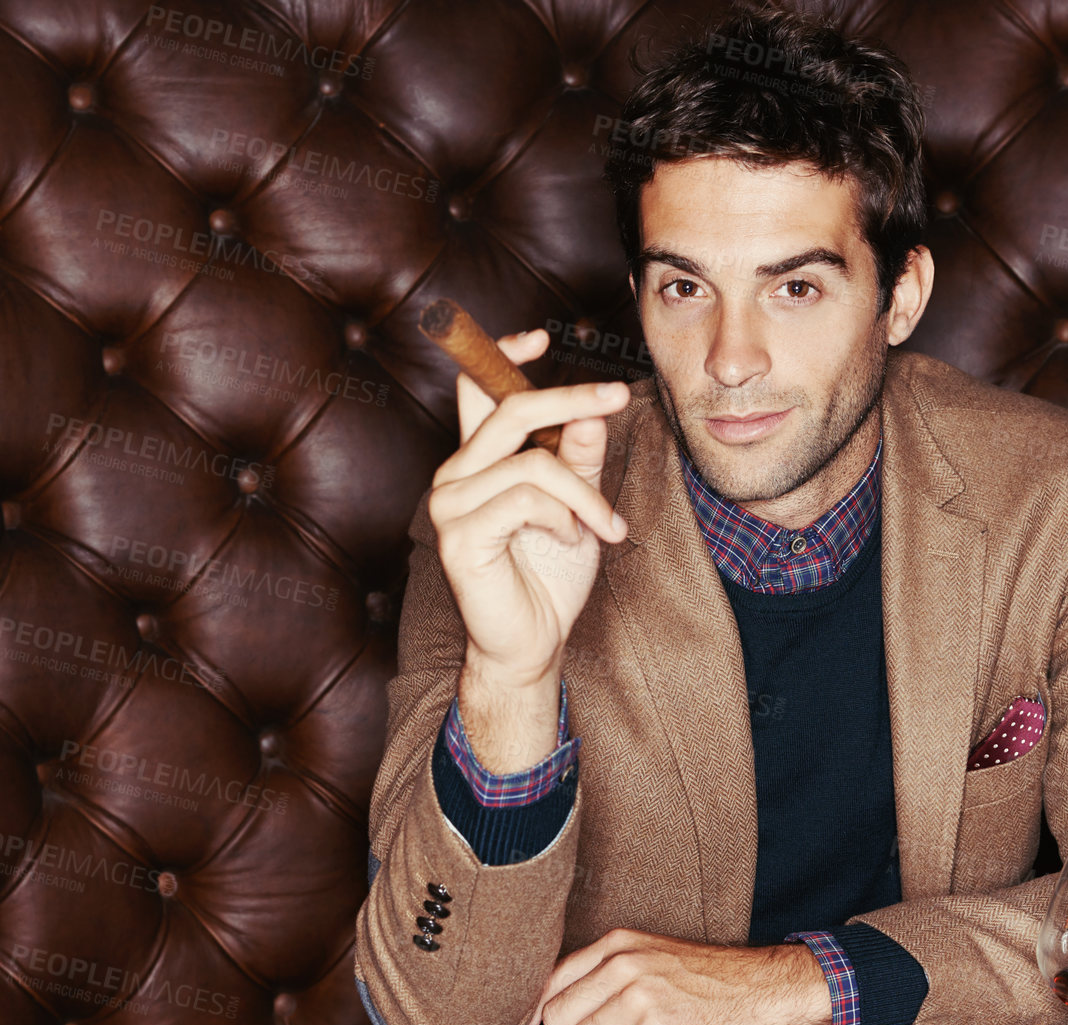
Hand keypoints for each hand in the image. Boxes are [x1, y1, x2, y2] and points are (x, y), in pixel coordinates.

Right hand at [428, 328, 630, 690]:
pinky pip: (525, 499)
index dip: (500, 356)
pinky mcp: (459, 536)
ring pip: (532, 463)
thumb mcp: (578, 506)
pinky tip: (571, 539)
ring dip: (584, 494)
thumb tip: (591, 412)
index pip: (475, 391)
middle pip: (509, 410)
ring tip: (605, 526)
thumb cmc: (550, 575)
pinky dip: (564, 517)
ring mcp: (450, 504)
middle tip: (618, 399)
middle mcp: (455, 475)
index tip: (539, 338)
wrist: (533, 644)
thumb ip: (579, 459)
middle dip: (570, 398)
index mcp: (478, 462)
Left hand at [514, 927, 832, 1024]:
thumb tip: (548, 1003)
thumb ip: (602, 971)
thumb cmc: (709, 977)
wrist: (767, 989)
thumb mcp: (650, 954)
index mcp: (617, 944)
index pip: (549, 983)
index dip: (541, 1014)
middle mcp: (624, 966)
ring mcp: (642, 999)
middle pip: (556, 1019)